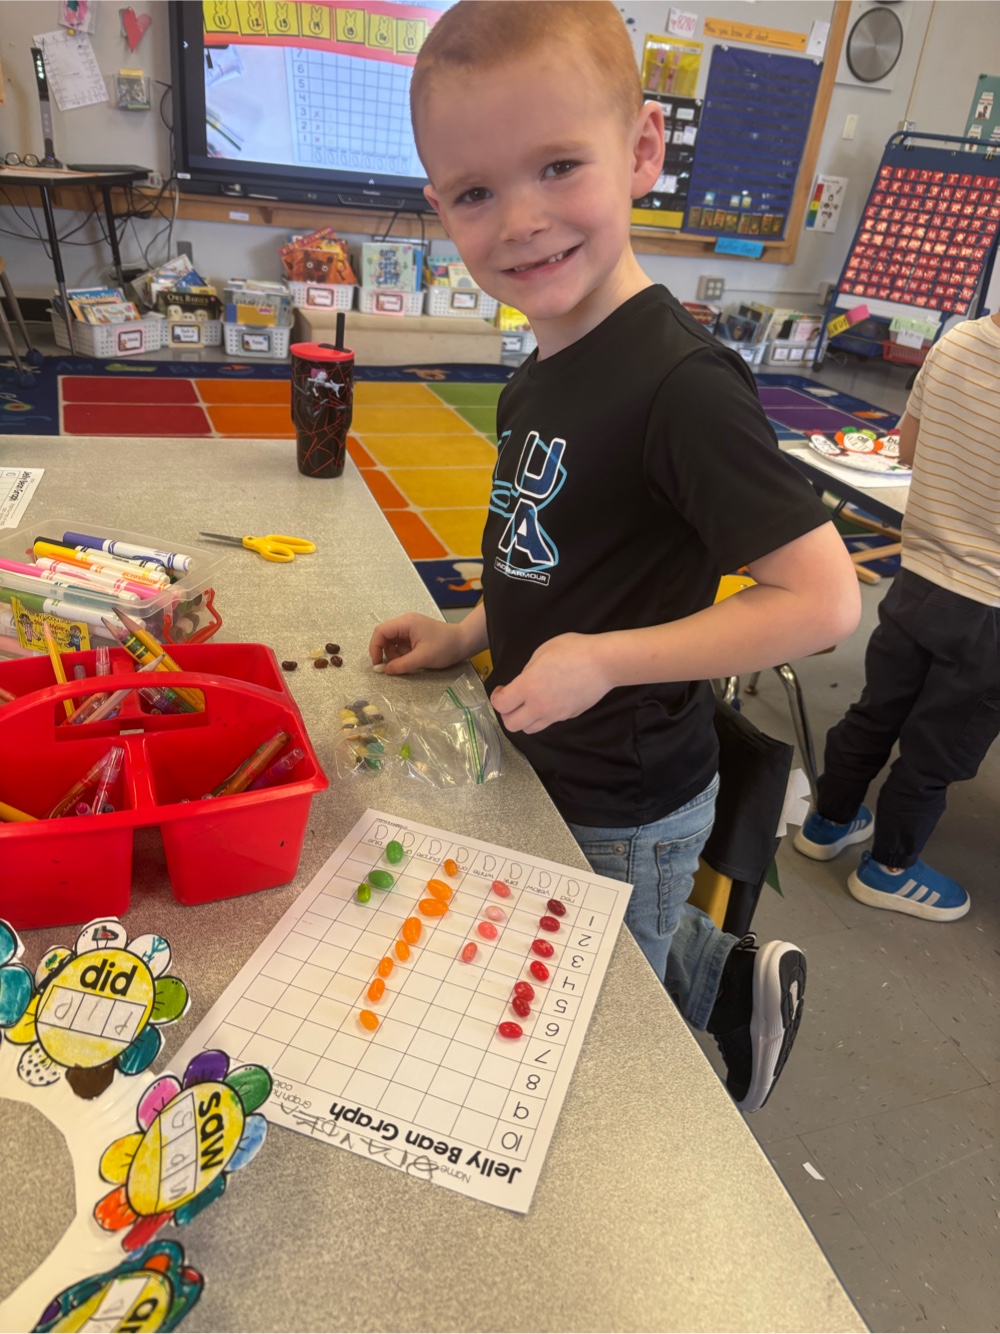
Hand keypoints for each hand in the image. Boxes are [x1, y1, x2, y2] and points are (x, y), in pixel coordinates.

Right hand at [369, 613, 466, 674]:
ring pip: (393, 643)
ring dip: (397, 655)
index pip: (380, 631)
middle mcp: (405, 623)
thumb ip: (402, 664)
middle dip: (387, 653)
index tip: (377, 663)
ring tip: (411, 662)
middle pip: (385, 637)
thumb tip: (385, 671)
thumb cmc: (445, 647)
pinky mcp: (415, 635)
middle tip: (396, 666)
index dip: (375, 647)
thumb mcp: (423, 658)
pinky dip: (403, 654)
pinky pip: (402, 645)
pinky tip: (414, 659)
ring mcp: (410, 628)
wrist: (464, 642)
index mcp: (406, 623)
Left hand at [490, 633, 612, 732]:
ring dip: (524, 719)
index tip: (501, 690)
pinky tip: (549, 701)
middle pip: (512, 725)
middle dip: (507, 714)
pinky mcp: (568, 716)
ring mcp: (555, 714)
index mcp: (528, 687)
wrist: (604, 663)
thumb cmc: (574, 650)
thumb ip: (528, 670)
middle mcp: (539, 706)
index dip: (496, 698)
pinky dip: (543, 717)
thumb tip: (525, 680)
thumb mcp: (542, 651)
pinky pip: (549, 723)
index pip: (501, 705)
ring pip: (530, 729)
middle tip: (512, 701)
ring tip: (529, 705)